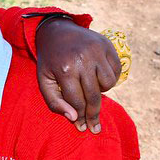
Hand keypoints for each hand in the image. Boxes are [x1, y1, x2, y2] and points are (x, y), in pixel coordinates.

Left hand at [36, 17, 120, 133]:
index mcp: (65, 69)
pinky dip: (110, 79)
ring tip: (90, 89)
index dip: (80, 117)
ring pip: (108, 84)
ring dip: (101, 92)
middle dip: (93, 114)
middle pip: (94, 95)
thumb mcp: (44, 80)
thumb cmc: (50, 60)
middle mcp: (83, 59)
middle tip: (95, 127)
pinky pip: (116, 71)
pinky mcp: (107, 46)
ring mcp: (97, 51)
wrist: (57, 31)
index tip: (83, 128)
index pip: (77, 101)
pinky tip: (98, 77)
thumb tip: (73, 118)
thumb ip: (54, 101)